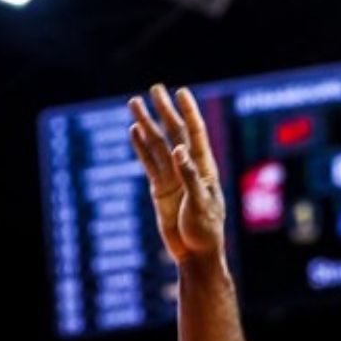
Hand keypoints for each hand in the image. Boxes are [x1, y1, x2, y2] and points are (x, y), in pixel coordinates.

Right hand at [129, 85, 225, 263]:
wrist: (195, 253)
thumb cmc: (206, 230)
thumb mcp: (200, 204)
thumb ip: (189, 177)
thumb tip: (178, 151)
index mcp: (205, 168)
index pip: (196, 133)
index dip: (189, 112)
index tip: (181, 92)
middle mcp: (188, 167)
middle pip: (174, 132)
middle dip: (165, 110)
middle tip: (155, 88)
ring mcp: (172, 176)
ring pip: (157, 144)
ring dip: (147, 124)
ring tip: (134, 102)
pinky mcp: (159, 188)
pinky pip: (148, 163)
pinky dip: (140, 146)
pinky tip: (134, 130)